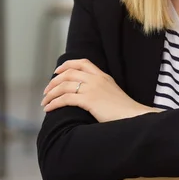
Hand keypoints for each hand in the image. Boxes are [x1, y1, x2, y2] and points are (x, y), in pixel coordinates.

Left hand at [41, 58, 158, 122]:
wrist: (134, 116)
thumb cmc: (124, 111)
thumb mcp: (113, 93)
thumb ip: (101, 90)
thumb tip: (87, 96)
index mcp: (103, 76)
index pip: (82, 63)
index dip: (67, 65)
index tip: (57, 71)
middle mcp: (96, 79)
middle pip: (69, 73)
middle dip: (54, 81)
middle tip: (47, 91)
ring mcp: (92, 89)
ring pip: (64, 85)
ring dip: (51, 93)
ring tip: (45, 102)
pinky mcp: (89, 100)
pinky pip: (65, 98)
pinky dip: (54, 103)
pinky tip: (49, 109)